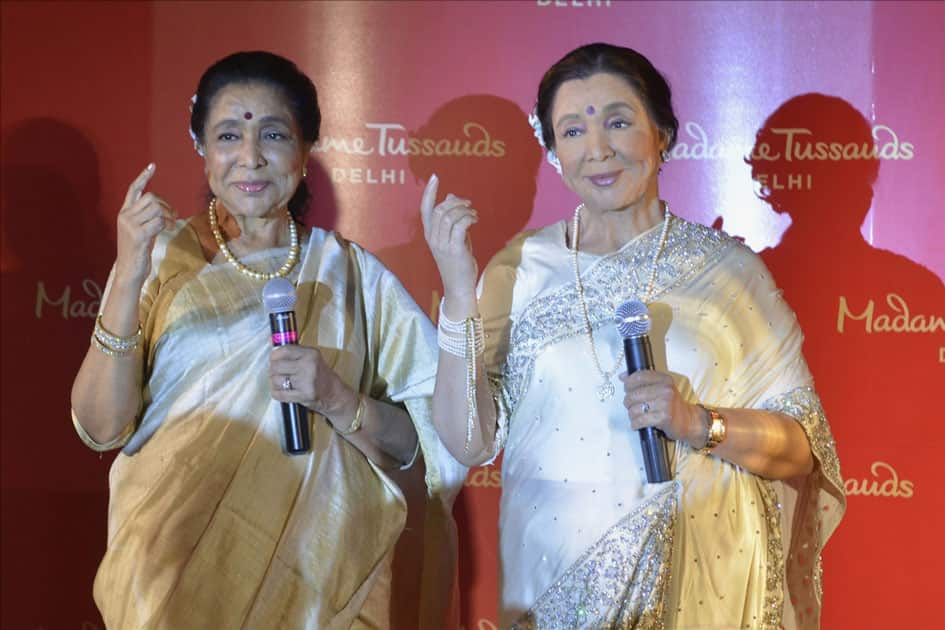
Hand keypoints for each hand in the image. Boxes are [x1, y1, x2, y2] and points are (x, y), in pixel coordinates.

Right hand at [114, 164, 175, 285]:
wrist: (129, 270)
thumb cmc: (138, 252)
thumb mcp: (141, 231)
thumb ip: (147, 218)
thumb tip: (163, 208)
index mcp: (124, 213)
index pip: (133, 189)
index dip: (143, 177)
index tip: (152, 166)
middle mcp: (124, 216)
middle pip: (151, 197)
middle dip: (166, 205)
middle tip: (173, 216)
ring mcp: (130, 225)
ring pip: (156, 208)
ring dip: (169, 215)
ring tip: (171, 224)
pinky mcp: (138, 235)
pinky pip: (158, 221)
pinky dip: (167, 224)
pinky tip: (168, 230)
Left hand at [269, 345, 356, 421]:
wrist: (334, 393)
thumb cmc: (320, 374)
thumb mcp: (311, 358)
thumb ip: (292, 351)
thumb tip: (271, 342)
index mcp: (311, 353)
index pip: (284, 350)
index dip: (274, 355)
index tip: (274, 359)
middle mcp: (309, 366)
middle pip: (276, 366)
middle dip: (273, 371)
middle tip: (277, 373)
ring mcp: (307, 381)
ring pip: (276, 380)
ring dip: (275, 383)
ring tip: (282, 383)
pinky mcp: (304, 395)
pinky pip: (279, 394)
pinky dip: (277, 393)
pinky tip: (281, 392)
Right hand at [419, 174, 478, 304]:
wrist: (459, 286)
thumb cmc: (457, 262)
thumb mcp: (453, 237)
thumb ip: (451, 218)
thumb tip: (451, 197)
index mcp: (429, 235)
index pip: (425, 210)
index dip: (429, 192)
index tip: (435, 177)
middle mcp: (432, 238)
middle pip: (439, 210)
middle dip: (455, 202)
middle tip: (468, 203)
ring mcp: (442, 244)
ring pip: (449, 216)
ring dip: (464, 210)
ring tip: (473, 213)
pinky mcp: (454, 249)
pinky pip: (460, 225)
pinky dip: (468, 218)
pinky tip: (474, 220)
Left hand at [621, 370, 704, 446]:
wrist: (689, 421)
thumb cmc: (672, 405)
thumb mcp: (661, 388)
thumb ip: (643, 381)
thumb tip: (622, 376)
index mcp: (664, 380)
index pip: (640, 376)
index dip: (628, 382)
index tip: (626, 388)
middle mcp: (665, 390)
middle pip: (634, 394)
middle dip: (628, 402)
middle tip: (631, 406)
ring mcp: (665, 404)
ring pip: (634, 409)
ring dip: (631, 415)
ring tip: (636, 416)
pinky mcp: (663, 418)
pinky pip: (640, 420)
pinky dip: (635, 424)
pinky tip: (637, 424)